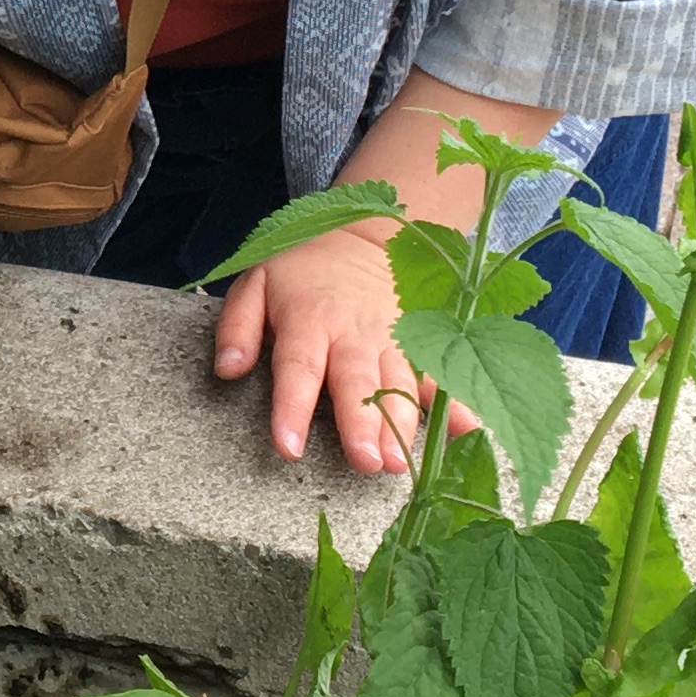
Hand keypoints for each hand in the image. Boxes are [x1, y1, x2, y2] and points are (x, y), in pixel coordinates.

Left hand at [213, 222, 441, 471]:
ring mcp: (393, 339)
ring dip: (401, 425)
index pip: (298, 368)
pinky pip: (438, 375)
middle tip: (365, 462)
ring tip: (399, 463)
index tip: (288, 447)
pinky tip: (468, 430)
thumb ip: (238, 327)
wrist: (367, 233)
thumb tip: (227, 370)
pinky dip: (456, 402)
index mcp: (309, 320)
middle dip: (362, 423)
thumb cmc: (302, 268)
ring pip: (399, 385)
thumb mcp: (256, 281)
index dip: (292, 408)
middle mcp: (354, 333)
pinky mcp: (421, 344)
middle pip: (357, 382)